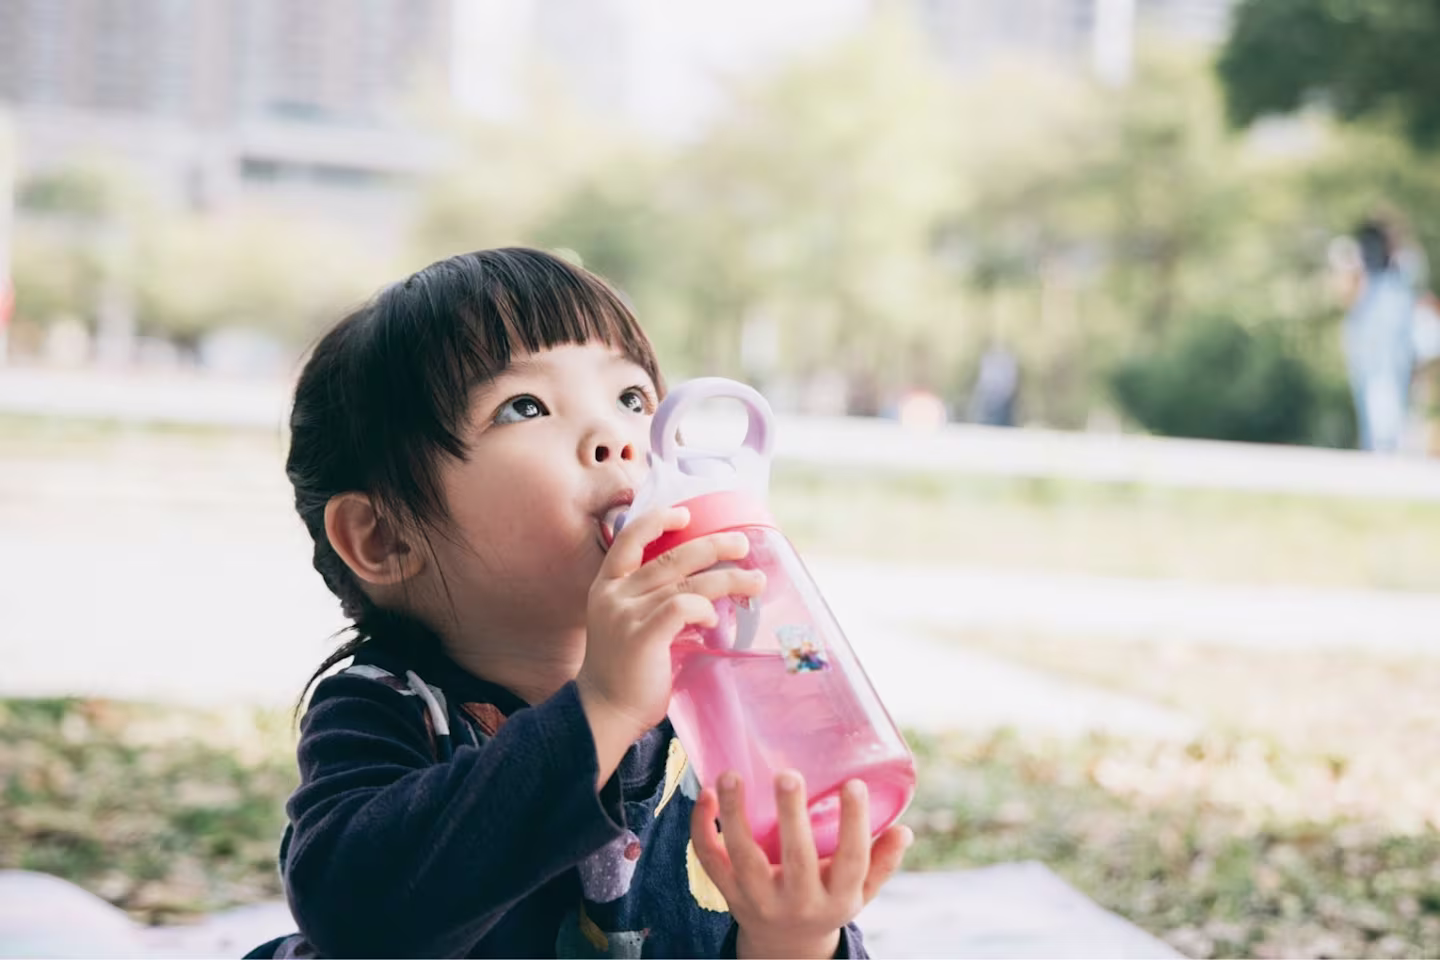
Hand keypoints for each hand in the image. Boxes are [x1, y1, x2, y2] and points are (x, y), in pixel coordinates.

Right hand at [578, 506, 764, 783]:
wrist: (603, 713)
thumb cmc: (624, 672)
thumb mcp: (629, 624)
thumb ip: (656, 603)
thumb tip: (704, 588)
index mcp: (608, 586)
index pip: (628, 539)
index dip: (657, 521)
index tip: (685, 514)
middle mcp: (614, 594)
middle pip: (671, 558)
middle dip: (713, 546)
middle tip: (742, 545)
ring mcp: (626, 614)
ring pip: (686, 582)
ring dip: (728, 579)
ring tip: (755, 583)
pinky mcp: (642, 636)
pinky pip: (682, 606)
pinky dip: (704, 607)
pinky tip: (714, 619)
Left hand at [690, 770, 912, 958]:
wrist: (783, 947)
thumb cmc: (826, 902)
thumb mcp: (859, 892)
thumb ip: (881, 862)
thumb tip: (905, 829)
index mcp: (836, 899)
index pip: (851, 862)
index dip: (855, 824)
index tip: (855, 784)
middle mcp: (797, 902)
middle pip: (795, 860)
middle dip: (791, 817)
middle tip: (788, 775)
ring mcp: (758, 899)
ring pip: (743, 857)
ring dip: (735, 815)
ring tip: (732, 775)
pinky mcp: (728, 893)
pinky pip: (710, 861)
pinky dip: (702, 828)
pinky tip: (705, 794)